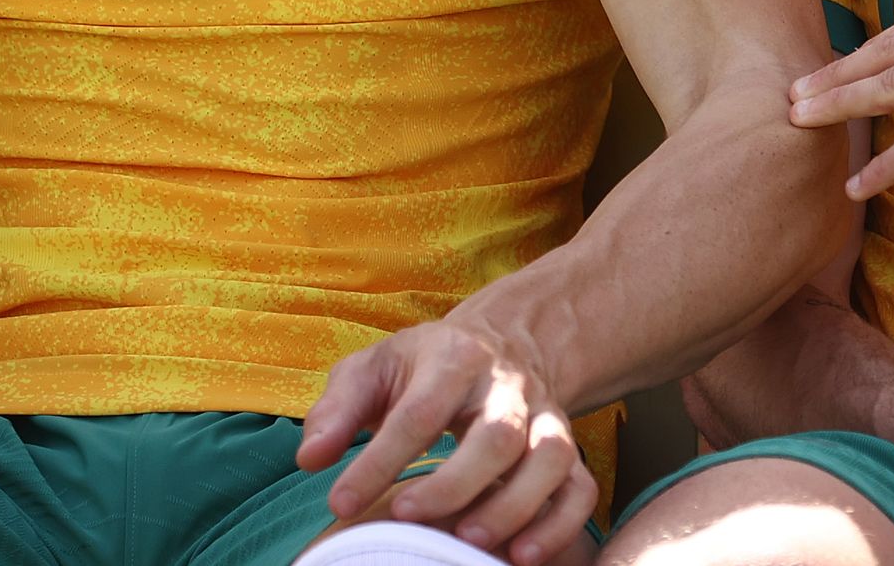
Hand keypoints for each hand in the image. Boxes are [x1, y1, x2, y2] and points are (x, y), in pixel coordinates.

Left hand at [297, 315, 581, 561]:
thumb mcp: (372, 370)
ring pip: (551, 457)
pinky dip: (561, 524)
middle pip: (498, 433)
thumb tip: (312, 459)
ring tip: (469, 543)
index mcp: (455, 357)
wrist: (501, 347)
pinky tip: (522, 557)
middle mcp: (509, 386)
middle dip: (454, 483)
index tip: (340, 505)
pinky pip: (581, 487)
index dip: (381, 460)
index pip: (420, 410)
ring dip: (514, 505)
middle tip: (407, 519)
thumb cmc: (422, 369)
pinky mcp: (568, 447)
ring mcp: (546, 416)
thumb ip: (338, 410)